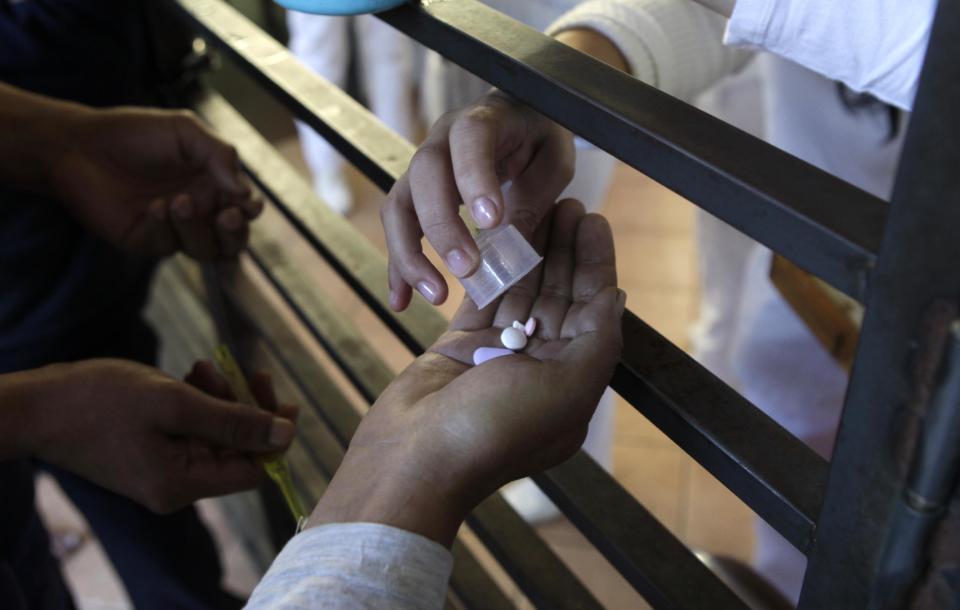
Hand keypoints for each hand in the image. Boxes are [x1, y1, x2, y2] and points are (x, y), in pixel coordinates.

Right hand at [25, 359, 295, 512]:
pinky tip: (192, 373)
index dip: (272, 436)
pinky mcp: (149, 453)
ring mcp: (160, 471)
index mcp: (182, 485)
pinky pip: (189, 429)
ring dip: (220, 397)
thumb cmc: (101, 401)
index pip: (253, 470)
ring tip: (203, 367)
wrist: (37, 405)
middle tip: (245, 370)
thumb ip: (234, 422)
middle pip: (235, 450)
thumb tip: (286, 435)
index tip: (282, 398)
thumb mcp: (176, 404)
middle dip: (244, 408)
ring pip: (214, 434)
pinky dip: (198, 400)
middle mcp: (174, 487)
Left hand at [51, 107, 261, 259]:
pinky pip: (168, 247)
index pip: (244, 208)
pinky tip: (154, 207)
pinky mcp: (146, 240)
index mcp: (213, 185)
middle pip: (233, 240)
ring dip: (198, 229)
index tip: (247, 204)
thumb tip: (244, 192)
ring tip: (179, 201)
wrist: (80, 145)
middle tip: (227, 215)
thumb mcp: (185, 130)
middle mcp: (199, 210)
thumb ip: (220, 155)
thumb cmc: (134, 133)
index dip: (251, 210)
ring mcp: (173, 229)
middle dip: (235, 232)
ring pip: (205, 249)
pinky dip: (166, 228)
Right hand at [312, 199, 623, 544]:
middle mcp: (540, 367)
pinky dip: (494, 267)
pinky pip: (484, 298)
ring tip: (538, 207)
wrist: (416, 457)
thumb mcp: (566, 391)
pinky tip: (502, 236)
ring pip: (522, 291)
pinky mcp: (462, 344)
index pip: (592, 310)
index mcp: (572, 382)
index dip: (595, 263)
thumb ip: (597, 341)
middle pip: (559, 295)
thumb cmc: (497, 431)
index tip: (594, 220)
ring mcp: (499, 355)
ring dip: (533, 251)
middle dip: (565, 249)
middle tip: (568, 201)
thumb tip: (616, 298)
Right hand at [381, 91, 573, 309]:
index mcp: (484, 120)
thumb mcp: (552, 162)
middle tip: (467, 268)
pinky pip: (397, 228)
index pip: (470, 139)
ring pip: (399, 205)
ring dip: (411, 253)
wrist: (519, 121)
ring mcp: (422, 168)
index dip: (473, 177)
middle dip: (442, 225)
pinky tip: (401, 299)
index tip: (490, 221)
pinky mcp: (414, 195)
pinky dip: (397, 266)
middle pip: (425, 174)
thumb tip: (508, 244)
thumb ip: (533, 196)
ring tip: (436, 294)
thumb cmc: (539, 139)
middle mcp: (442, 139)